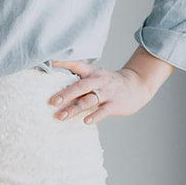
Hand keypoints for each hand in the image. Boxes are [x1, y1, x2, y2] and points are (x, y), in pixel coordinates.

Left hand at [48, 49, 172, 123]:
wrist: (137, 86)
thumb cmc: (110, 84)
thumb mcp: (96, 76)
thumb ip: (80, 80)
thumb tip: (56, 88)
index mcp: (92, 72)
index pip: (76, 65)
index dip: (62, 63)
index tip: (48, 63)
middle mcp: (99, 81)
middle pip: (81, 86)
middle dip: (66, 94)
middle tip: (52, 101)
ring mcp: (107, 93)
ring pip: (89, 100)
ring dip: (74, 109)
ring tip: (61, 116)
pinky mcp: (114, 104)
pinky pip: (103, 111)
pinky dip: (94, 116)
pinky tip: (85, 121)